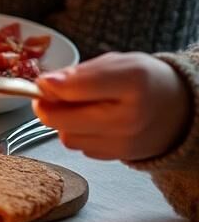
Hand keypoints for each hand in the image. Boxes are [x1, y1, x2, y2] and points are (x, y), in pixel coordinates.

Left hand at [34, 52, 193, 161]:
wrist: (179, 111)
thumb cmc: (146, 82)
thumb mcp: (118, 63)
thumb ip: (79, 73)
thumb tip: (44, 85)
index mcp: (133, 81)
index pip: (77, 87)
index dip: (50, 85)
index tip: (42, 81)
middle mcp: (130, 117)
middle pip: (61, 119)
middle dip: (45, 106)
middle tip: (46, 96)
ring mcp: (124, 142)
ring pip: (66, 136)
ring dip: (62, 122)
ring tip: (77, 107)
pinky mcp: (118, 157)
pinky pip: (79, 147)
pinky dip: (77, 134)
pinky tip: (92, 122)